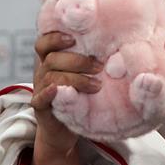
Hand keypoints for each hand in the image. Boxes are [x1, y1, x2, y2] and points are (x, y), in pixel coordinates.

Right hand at [31, 32, 101, 154]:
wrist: (65, 127)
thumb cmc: (81, 94)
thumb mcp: (87, 73)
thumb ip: (95, 59)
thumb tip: (124, 45)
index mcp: (53, 59)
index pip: (45, 42)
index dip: (56, 37)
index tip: (74, 38)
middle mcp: (43, 71)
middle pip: (52, 58)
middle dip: (78, 60)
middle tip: (99, 66)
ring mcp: (40, 88)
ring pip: (51, 76)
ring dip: (75, 79)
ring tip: (97, 85)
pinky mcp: (40, 107)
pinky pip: (39, 97)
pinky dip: (49, 93)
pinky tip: (60, 91)